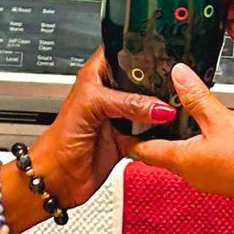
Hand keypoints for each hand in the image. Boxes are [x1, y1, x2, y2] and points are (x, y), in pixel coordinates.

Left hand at [31, 52, 177, 212]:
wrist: (58, 180)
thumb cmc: (59, 141)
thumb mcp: (91, 107)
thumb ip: (126, 102)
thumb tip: (159, 107)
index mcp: (97, 75)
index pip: (124, 53)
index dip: (142, 53)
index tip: (165, 58)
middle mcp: (110, 93)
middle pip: (143, 81)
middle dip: (158, 84)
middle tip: (175, 86)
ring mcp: (120, 117)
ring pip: (150, 107)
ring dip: (161, 110)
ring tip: (176, 107)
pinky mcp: (129, 139)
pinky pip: (152, 133)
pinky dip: (160, 133)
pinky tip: (168, 130)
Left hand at [121, 63, 233, 202]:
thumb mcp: (220, 119)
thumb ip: (197, 96)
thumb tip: (178, 75)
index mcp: (182, 160)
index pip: (141, 150)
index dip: (126, 136)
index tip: (115, 123)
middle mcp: (192, 173)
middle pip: (160, 151)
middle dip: (150, 132)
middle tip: (142, 111)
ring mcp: (209, 176)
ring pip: (183, 152)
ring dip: (176, 135)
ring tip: (172, 113)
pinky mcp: (225, 174)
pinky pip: (202, 155)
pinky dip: (197, 140)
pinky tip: (208, 126)